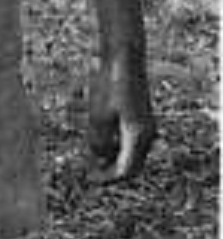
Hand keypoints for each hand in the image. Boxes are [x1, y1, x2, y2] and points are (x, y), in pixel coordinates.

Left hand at [86, 51, 154, 181]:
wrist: (124, 58)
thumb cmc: (110, 84)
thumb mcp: (98, 114)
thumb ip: (98, 140)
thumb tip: (97, 161)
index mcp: (138, 136)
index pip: (127, 170)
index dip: (108, 177)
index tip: (91, 180)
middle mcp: (147, 134)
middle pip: (131, 164)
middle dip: (111, 169)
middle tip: (91, 173)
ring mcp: (146, 125)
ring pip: (130, 152)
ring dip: (112, 157)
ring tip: (92, 158)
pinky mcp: (140, 116)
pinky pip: (130, 140)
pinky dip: (116, 145)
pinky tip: (100, 142)